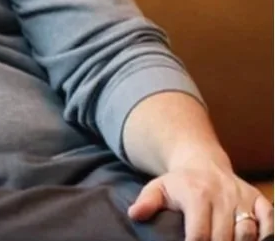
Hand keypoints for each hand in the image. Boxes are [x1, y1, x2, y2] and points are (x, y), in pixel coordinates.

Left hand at [129, 159, 273, 240]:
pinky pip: (269, 220)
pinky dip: (266, 234)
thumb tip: (134, 214)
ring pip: (248, 232)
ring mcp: (242, 197)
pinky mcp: (258, 199)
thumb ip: (147, 202)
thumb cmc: (178, 183)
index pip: (199, 234)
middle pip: (224, 237)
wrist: (202, 161)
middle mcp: (222, 195)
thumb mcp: (158, 188)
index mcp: (196, 195)